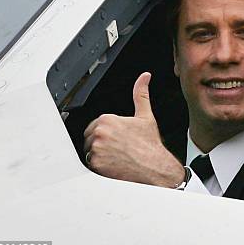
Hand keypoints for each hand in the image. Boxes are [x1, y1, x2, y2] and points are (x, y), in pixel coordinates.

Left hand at [83, 72, 184, 187]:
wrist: (155, 167)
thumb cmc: (150, 144)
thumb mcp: (145, 116)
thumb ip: (141, 94)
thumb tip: (144, 77)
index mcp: (108, 119)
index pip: (95, 126)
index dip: (106, 133)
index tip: (117, 139)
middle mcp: (100, 133)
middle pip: (90, 138)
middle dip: (100, 143)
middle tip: (117, 149)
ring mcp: (97, 149)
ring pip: (89, 151)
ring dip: (99, 155)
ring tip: (116, 157)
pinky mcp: (96, 164)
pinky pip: (90, 164)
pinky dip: (99, 166)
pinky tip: (113, 165)